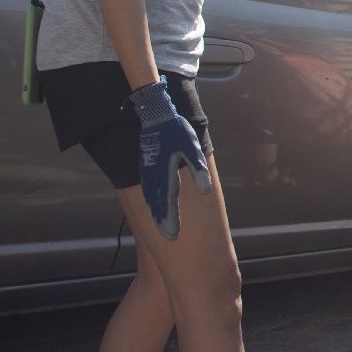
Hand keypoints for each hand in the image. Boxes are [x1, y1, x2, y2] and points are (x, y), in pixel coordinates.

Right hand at [128, 79, 211, 239]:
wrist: (155, 114)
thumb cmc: (177, 131)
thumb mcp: (192, 148)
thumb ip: (198, 170)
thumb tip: (206, 190)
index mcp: (165, 173)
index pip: (168, 202)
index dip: (170, 219)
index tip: (172, 235)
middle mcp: (153, 175)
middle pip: (158, 204)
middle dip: (163, 221)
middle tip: (169, 237)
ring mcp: (147, 171)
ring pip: (151, 198)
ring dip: (156, 213)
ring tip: (161, 226)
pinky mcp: (145, 166)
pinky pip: (147, 188)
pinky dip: (150, 201)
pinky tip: (153, 206)